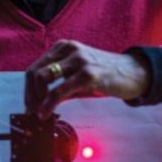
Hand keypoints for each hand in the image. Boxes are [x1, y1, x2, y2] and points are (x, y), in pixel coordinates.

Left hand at [24, 39, 149, 118]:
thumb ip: (59, 83)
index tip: (29, 105)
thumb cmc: (104, 75)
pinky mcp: (88, 74)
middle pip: (34, 72)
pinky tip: (46, 114)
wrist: (134, 72)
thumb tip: (39, 102)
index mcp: (63, 47)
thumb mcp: (77, 74)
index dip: (27, 89)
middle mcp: (68, 49)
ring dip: (36, 100)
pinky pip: (59, 90)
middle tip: (32, 112)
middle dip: (29, 95)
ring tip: (39, 114)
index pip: (34, 67)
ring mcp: (78, 60)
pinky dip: (48, 104)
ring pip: (42, 78)